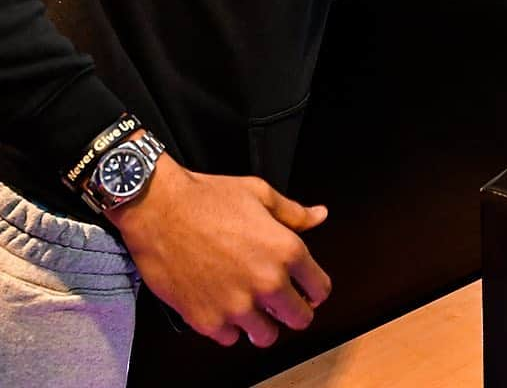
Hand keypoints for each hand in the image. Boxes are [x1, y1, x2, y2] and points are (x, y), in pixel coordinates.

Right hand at [109, 154, 330, 346]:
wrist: (160, 211)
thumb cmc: (209, 199)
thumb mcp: (260, 194)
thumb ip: (294, 212)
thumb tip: (319, 215)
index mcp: (286, 251)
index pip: (320, 288)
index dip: (316, 289)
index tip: (309, 289)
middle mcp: (266, 283)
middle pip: (299, 319)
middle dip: (296, 311)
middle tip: (284, 302)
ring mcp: (236, 306)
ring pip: (266, 336)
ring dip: (264, 324)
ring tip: (255, 308)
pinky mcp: (206, 320)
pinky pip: (230, 338)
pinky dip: (230, 327)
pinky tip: (225, 306)